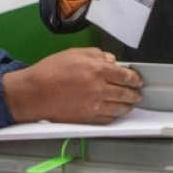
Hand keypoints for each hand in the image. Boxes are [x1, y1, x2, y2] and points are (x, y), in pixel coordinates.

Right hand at [2, 48, 142, 124]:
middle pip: (125, 93)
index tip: (137, 80)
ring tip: (130, 104)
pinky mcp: (87, 118)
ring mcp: (94, 105)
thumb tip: (111, 60)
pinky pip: (107, 119)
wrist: (35, 93)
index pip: (125, 75)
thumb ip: (96, 55)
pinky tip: (115, 112)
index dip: (134, 78)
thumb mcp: (74, 53)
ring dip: (127, 106)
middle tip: (137, 93)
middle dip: (134, 93)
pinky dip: (114, 116)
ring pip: (119, 108)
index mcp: (97, 69)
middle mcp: (99, 88)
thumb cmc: (51, 70)